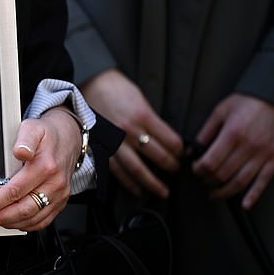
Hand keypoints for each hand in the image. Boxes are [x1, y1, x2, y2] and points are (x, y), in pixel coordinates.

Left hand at [0, 106, 80, 231]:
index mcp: (46, 166)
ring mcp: (60, 195)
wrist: (68, 139)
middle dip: (1, 216)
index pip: (16, 191)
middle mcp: (55, 183)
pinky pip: (43, 221)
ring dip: (12, 222)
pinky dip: (26, 225)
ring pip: (34, 219)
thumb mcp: (32, 128)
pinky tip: (12, 221)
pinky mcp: (61, 202)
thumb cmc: (47, 135)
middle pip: (25, 209)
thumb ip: (25, 140)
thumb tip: (20, 151)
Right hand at [82, 69, 182, 197]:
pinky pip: (117, 171)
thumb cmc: (116, 88)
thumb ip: (151, 119)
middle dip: (171, 167)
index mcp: (143, 116)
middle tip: (177, 171)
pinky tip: (137, 189)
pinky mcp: (102, 147)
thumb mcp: (140, 99)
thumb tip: (165, 139)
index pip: (171, 141)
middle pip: (158, 157)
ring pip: (137, 169)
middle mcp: (130, 131)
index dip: (181, 151)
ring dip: (152, 183)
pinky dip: (129, 183)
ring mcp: (115, 141)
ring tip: (162, 191)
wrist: (90, 83)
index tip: (183, 155)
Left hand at [193, 93, 273, 208]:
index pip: (210, 162)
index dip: (198, 170)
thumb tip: (192, 149)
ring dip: (225, 191)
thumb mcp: (220, 112)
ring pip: (240, 182)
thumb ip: (205, 131)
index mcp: (233, 134)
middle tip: (202, 179)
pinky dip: (253, 196)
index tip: (195, 168)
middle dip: (208, 180)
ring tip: (215, 193)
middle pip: (223, 174)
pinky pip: (263, 182)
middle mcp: (249, 147)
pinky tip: (244, 203)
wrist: (273, 98)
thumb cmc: (247, 103)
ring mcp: (264, 155)